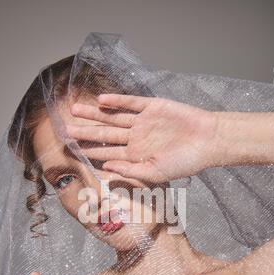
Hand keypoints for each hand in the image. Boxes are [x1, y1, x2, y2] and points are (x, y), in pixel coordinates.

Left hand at [66, 94, 218, 182]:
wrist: (209, 141)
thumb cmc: (185, 162)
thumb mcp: (156, 173)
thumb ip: (131, 171)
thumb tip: (106, 170)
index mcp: (135, 155)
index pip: (107, 153)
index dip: (89, 151)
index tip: (70, 150)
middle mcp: (135, 138)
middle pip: (105, 134)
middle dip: (85, 132)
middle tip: (65, 129)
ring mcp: (143, 121)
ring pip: (113, 116)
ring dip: (95, 114)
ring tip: (75, 110)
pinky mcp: (152, 107)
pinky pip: (131, 104)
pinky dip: (117, 102)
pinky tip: (101, 101)